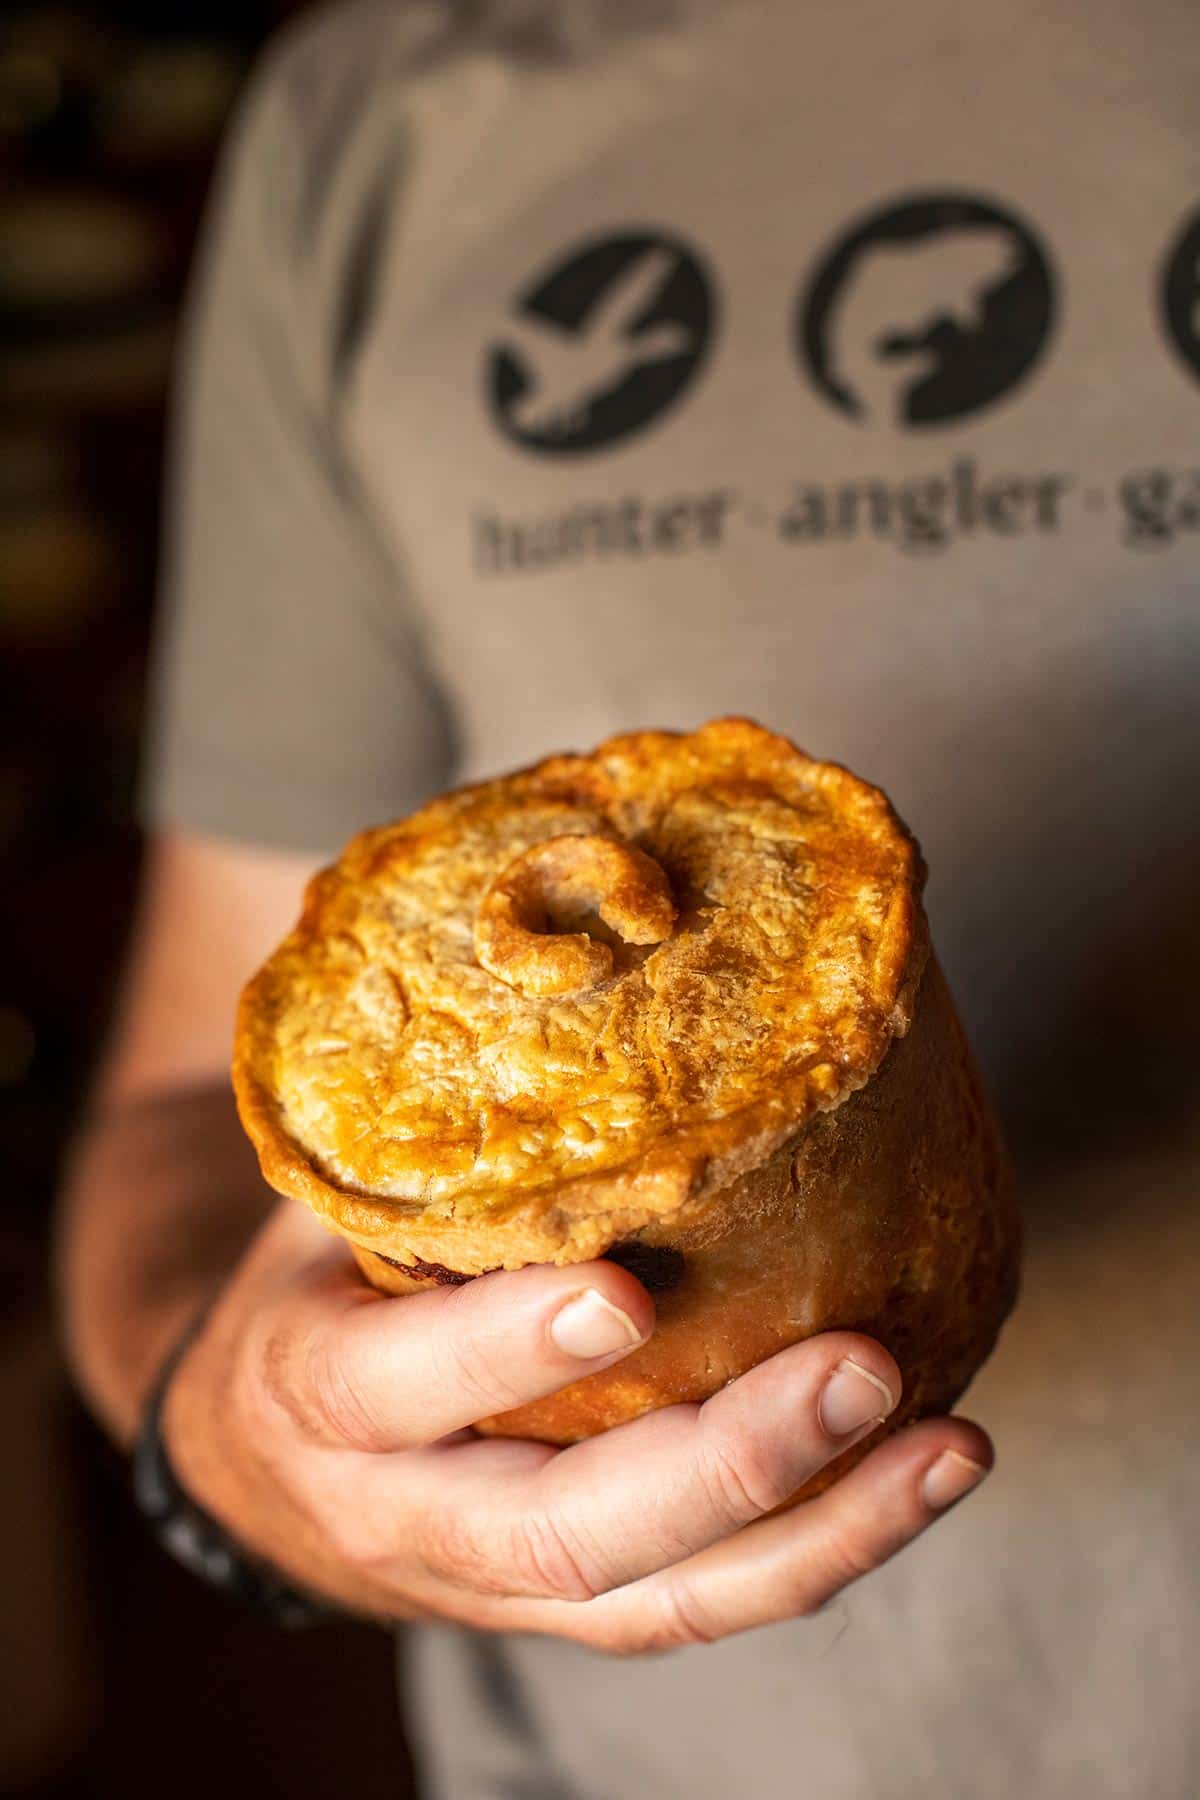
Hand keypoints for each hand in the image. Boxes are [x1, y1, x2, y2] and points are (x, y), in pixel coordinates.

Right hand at [165, 1201, 991, 1651]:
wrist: (257, 1461)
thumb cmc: (311, 1290)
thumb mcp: (321, 1208)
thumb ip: (419, 1138)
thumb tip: (545, 956)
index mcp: (310, 1396)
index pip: (391, 1386)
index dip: (501, 1349)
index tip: (624, 1289)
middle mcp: (401, 1516)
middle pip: (563, 1540)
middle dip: (727, 1465)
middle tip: (861, 1371)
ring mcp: (493, 1587)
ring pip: (659, 1602)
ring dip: (819, 1534)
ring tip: (947, 1448)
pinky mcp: (572, 1608)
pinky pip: (699, 1603)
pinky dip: (820, 1550)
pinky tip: (920, 1477)